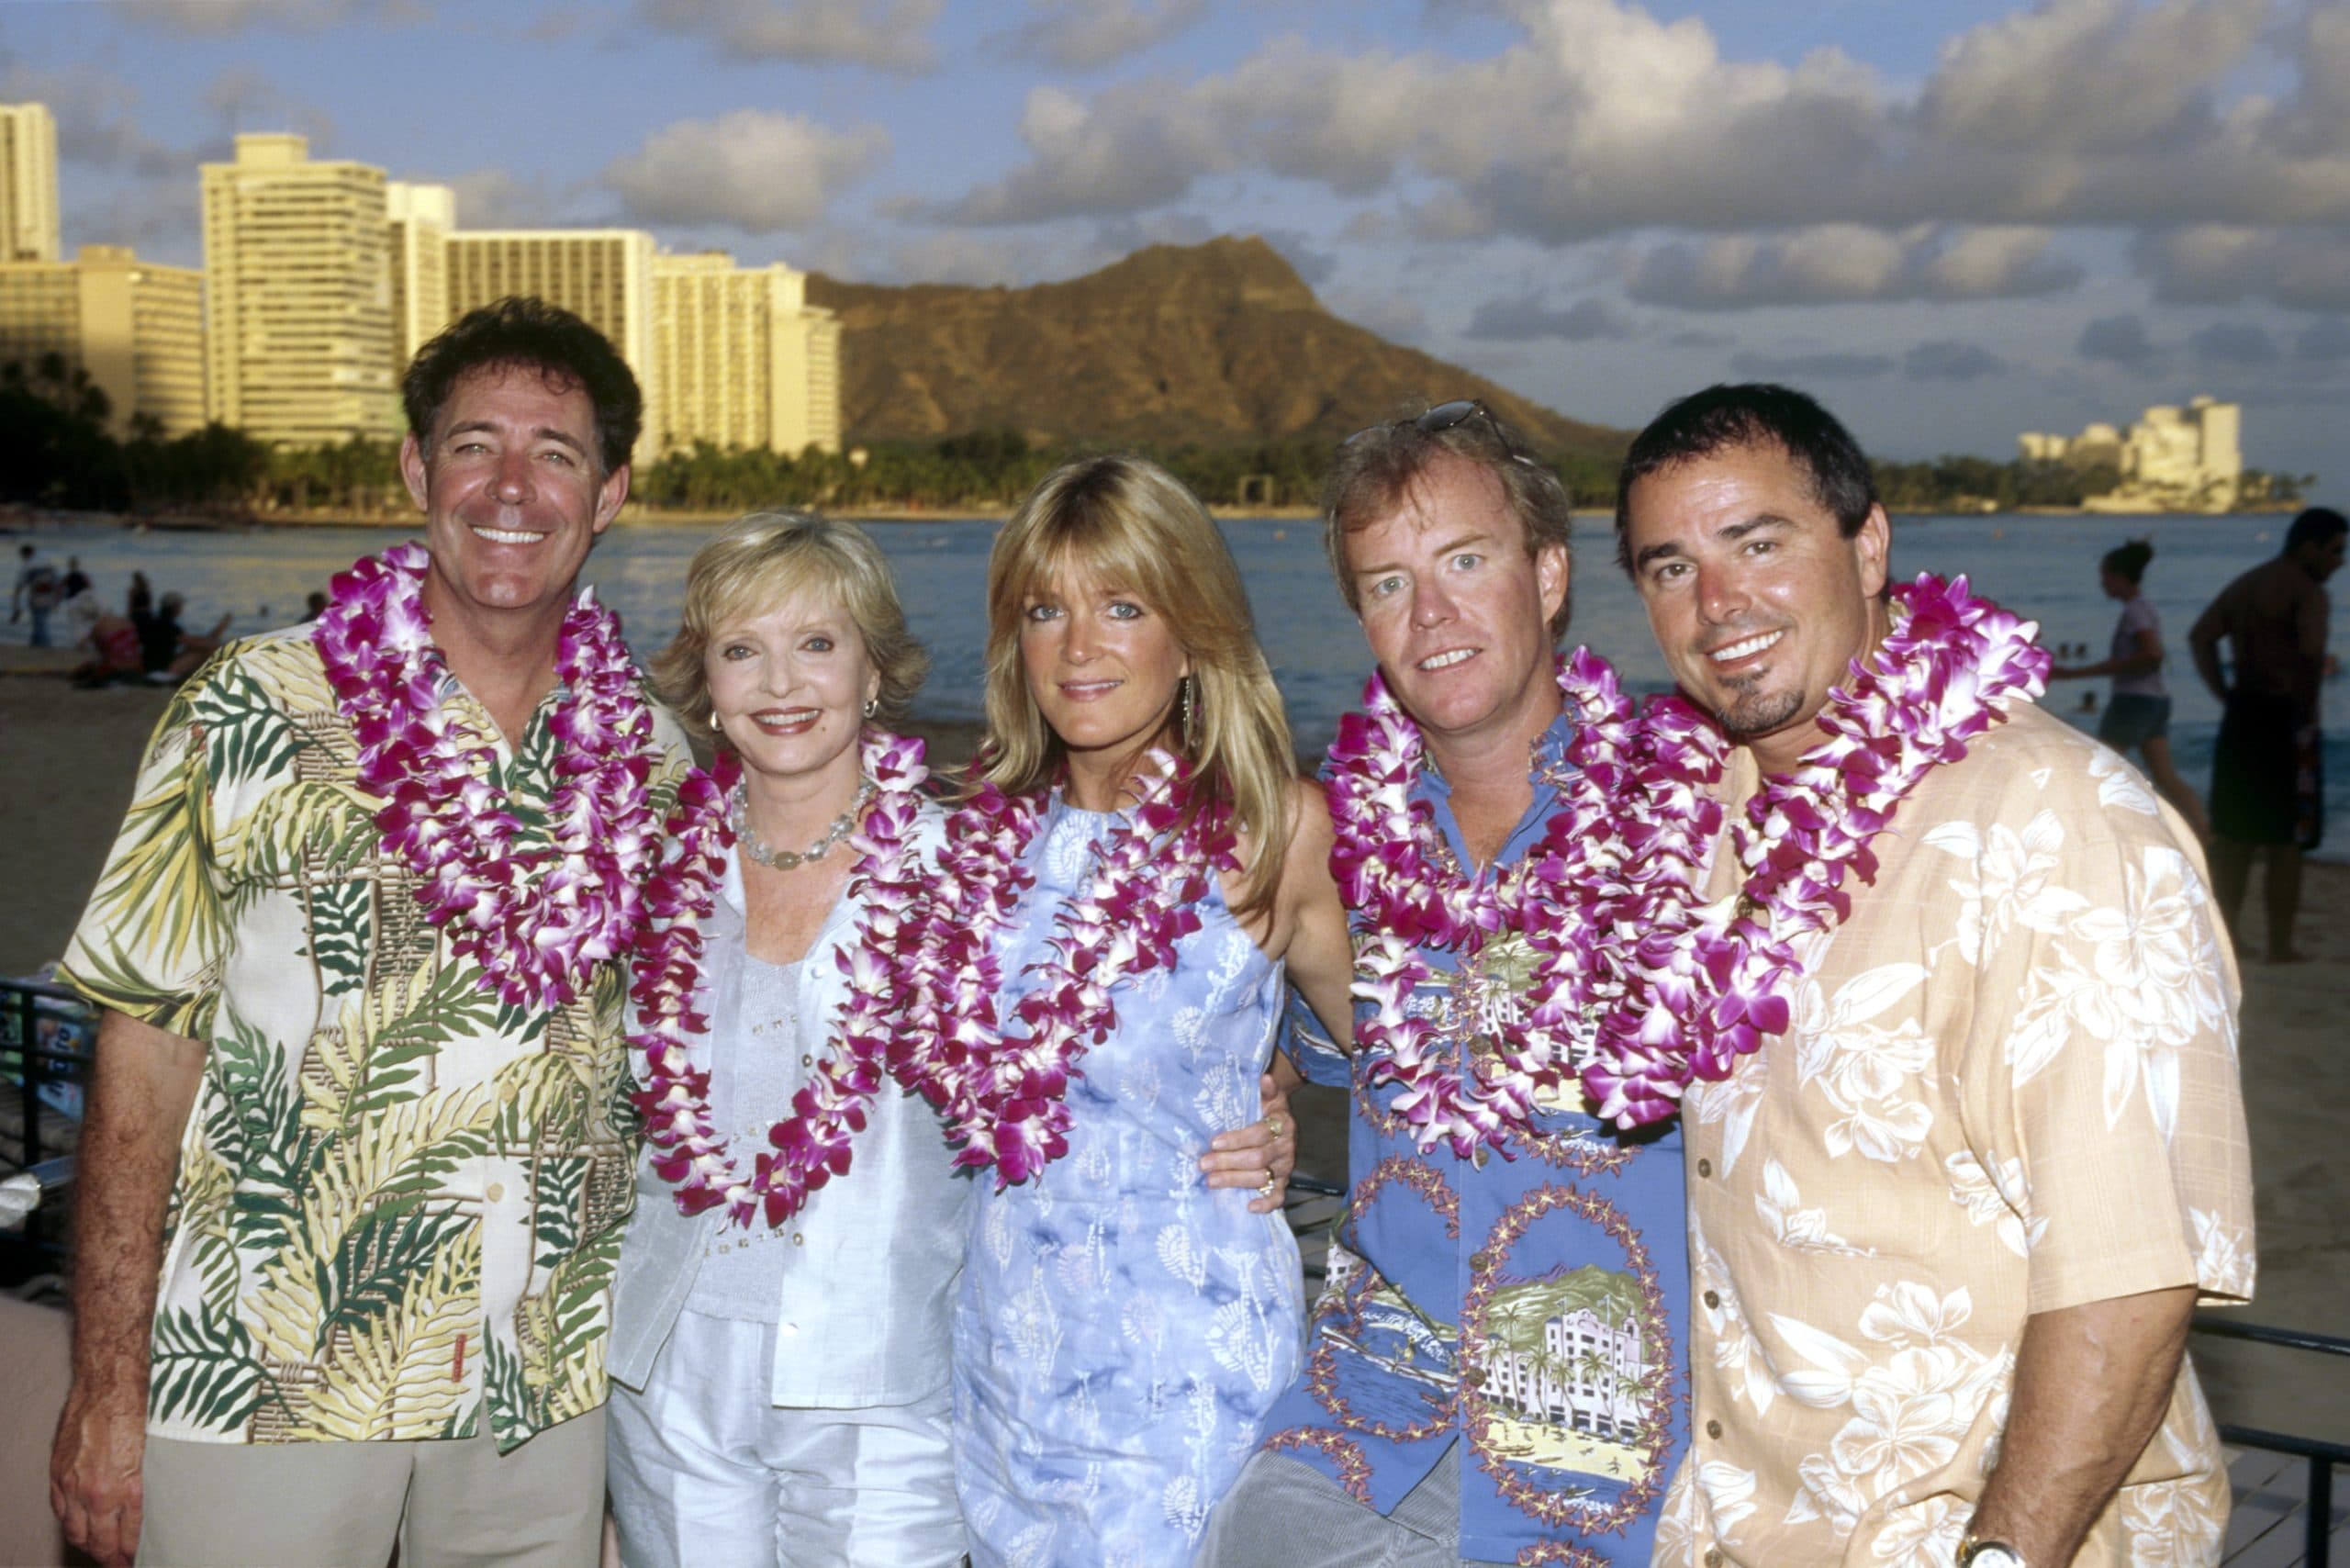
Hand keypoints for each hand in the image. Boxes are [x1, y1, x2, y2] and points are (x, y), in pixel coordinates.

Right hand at [51, 1376, 146, 1567]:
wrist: (108, 1385)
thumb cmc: (137, 1413)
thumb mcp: (151, 1455)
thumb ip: (140, 1485)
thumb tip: (140, 1508)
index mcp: (125, 1488)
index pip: (127, 1535)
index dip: (130, 1553)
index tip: (133, 1561)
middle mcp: (96, 1492)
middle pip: (99, 1541)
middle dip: (109, 1557)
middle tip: (117, 1565)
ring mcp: (73, 1484)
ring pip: (76, 1531)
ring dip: (87, 1545)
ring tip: (98, 1552)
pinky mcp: (58, 1473)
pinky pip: (60, 1510)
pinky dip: (69, 1523)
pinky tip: (78, 1527)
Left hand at [1200, 1073, 1298, 1213]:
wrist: (1280, 1123)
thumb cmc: (1265, 1110)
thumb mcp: (1267, 1097)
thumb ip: (1266, 1090)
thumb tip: (1265, 1078)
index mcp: (1282, 1124)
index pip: (1260, 1134)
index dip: (1237, 1139)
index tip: (1214, 1142)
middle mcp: (1286, 1147)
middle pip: (1257, 1159)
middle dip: (1228, 1162)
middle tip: (1203, 1163)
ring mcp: (1285, 1167)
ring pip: (1261, 1178)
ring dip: (1235, 1181)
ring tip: (1210, 1181)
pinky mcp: (1282, 1183)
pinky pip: (1278, 1197)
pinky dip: (1266, 1204)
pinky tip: (1249, 1207)